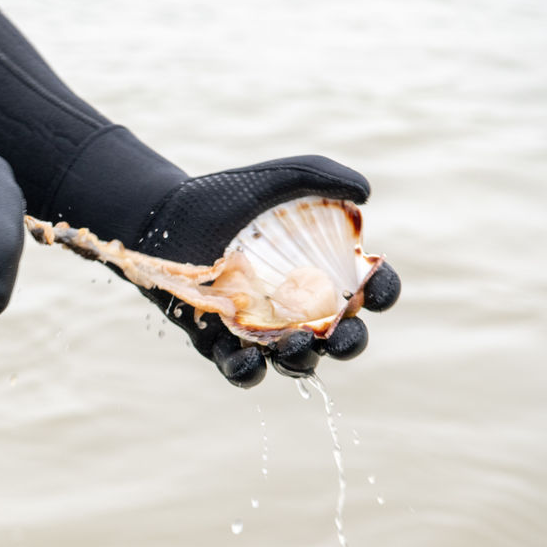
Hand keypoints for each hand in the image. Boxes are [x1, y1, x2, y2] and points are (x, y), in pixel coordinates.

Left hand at [136, 155, 399, 386]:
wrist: (164, 216)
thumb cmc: (227, 196)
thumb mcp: (276, 177)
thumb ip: (321, 175)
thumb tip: (364, 193)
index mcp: (326, 271)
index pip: (369, 288)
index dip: (382, 292)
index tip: (375, 291)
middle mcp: (301, 306)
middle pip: (341, 337)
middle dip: (350, 342)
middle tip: (343, 336)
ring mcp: (264, 329)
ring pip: (296, 359)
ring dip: (303, 359)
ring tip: (298, 344)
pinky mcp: (222, 341)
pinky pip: (241, 368)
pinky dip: (247, 370)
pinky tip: (249, 359)